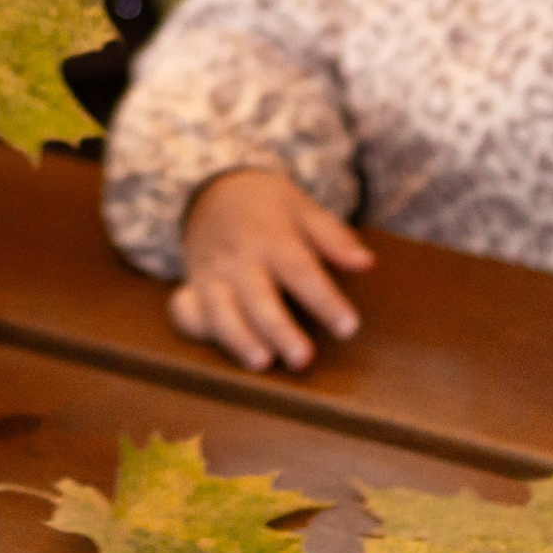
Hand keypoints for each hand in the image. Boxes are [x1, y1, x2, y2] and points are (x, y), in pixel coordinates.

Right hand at [171, 168, 373, 371]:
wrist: (215, 190)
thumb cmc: (269, 208)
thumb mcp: (303, 209)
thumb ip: (334, 238)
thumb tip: (366, 263)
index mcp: (272, 238)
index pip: (301, 271)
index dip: (325, 301)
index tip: (349, 327)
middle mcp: (239, 259)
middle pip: (259, 298)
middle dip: (279, 330)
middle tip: (303, 359)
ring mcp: (212, 275)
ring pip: (221, 311)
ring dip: (239, 338)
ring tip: (262, 363)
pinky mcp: (193, 288)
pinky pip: (185, 310)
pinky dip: (195, 327)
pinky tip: (213, 346)